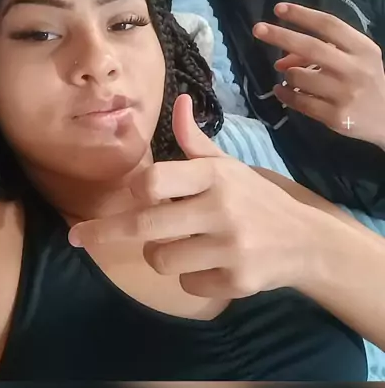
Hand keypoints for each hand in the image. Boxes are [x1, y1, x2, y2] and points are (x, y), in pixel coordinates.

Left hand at [68, 94, 319, 299]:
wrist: (307, 241)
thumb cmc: (256, 199)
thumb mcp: (229, 166)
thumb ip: (195, 142)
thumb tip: (179, 101)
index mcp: (215, 175)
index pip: (154, 181)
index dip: (132, 191)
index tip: (120, 197)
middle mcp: (221, 209)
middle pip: (144, 225)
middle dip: (106, 231)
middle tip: (79, 236)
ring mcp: (230, 247)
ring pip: (160, 259)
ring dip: (160, 255)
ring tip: (182, 245)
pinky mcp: (237, 281)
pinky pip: (186, 286)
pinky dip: (189, 279)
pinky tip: (211, 265)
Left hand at [253, 2, 384, 149]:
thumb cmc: (367, 80)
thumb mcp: (356, 58)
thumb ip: (325, 50)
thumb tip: (281, 58)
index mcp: (362, 49)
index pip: (329, 25)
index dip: (302, 15)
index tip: (278, 8)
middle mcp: (354, 69)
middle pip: (311, 47)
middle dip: (281, 36)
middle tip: (257, 29)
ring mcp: (345, 94)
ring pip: (299, 76)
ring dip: (287, 73)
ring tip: (288, 75)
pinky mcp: (335, 117)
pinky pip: (299, 101)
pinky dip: (285, 94)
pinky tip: (281, 90)